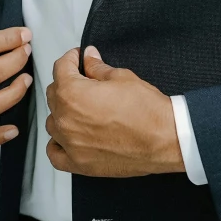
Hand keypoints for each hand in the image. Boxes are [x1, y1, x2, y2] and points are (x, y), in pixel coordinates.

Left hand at [43, 45, 181, 177]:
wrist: (167, 139)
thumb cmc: (147, 110)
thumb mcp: (122, 78)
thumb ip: (98, 67)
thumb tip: (89, 58)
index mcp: (71, 93)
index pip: (60, 68)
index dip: (71, 59)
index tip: (78, 58)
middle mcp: (65, 119)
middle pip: (54, 94)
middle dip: (67, 84)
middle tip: (83, 82)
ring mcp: (70, 143)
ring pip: (53, 122)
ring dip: (63, 113)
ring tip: (81, 110)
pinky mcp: (79, 163)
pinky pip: (55, 154)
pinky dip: (58, 144)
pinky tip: (68, 138)